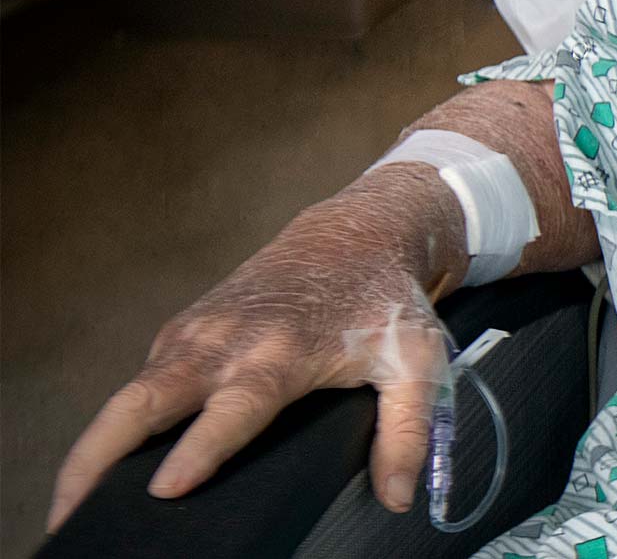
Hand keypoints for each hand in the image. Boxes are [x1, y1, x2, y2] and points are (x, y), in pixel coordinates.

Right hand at [48, 168, 464, 530]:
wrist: (356, 233)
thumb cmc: (385, 302)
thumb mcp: (418, 361)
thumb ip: (410, 430)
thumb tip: (397, 495)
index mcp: (281, 355)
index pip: (232, 408)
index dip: (199, 449)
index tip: (166, 487)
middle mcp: (226, 344)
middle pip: (143, 401)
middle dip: (99, 455)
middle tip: (69, 512)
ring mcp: (195, 338)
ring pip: (127, 396)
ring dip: (91, 447)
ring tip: (69, 506)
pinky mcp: (181, 335)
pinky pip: (139, 386)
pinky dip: (114, 426)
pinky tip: (105, 466)